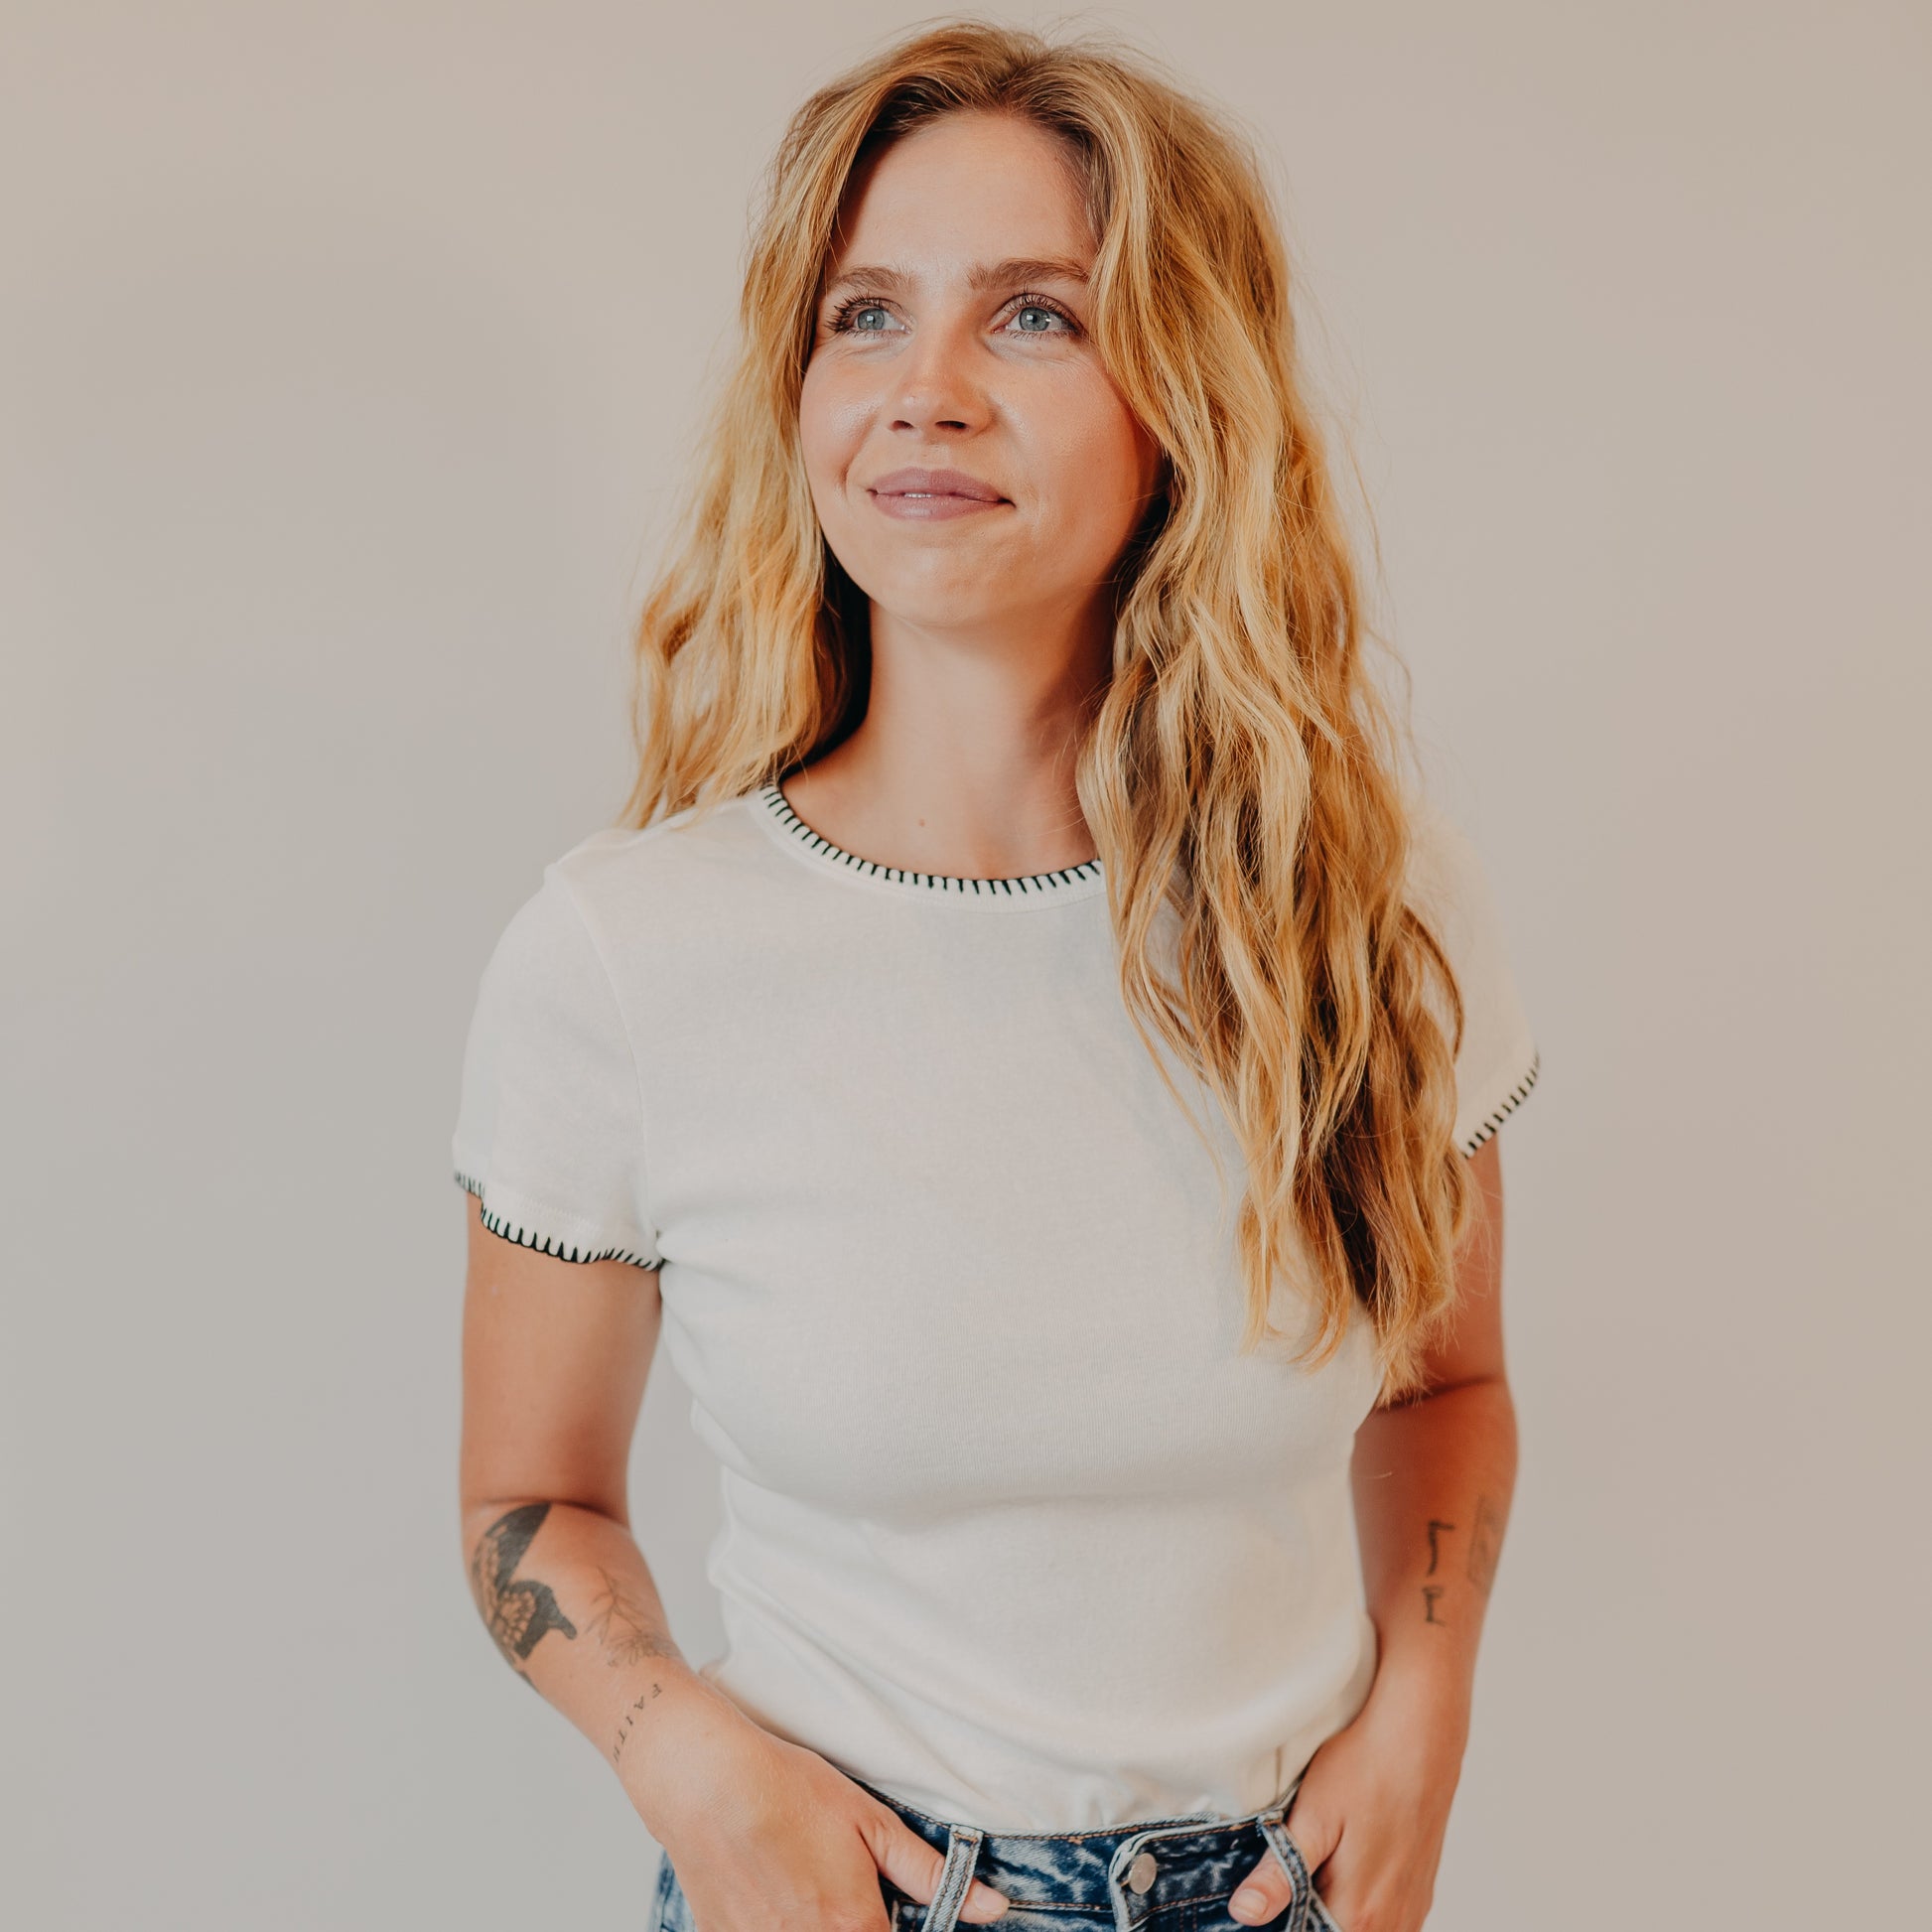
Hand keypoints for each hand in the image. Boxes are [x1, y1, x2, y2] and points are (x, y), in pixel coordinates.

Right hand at [624, 1677, 1010, 1931]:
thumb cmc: (787, 1791)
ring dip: (818, 1924)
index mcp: (851, 1926)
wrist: (704, 1781)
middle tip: (850, 1899)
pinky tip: (776, 1893)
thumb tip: (994, 1907)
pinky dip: (781, 1924)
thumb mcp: (870, 1822)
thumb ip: (932, 1873)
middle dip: (860, 1926)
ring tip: (812, 1891)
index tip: (896, 1920)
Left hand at [1225, 1672, 1468, 1931]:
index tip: (1272, 1896)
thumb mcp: (1312, 1817)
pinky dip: (1360, 1907)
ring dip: (1336, 1912)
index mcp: (1360, 1914)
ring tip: (1314, 1871)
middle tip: (1285, 1877)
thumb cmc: (1366, 1769)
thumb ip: (1280, 1875)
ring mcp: (1411, 1907)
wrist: (1421, 1735)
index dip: (1285, 1923)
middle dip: (1307, 1917)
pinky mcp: (1420, 1890)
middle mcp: (1394, 1923)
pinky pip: (1387, 1920)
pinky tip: (1344, 1872)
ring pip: (1365, 1930)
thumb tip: (1245, 1913)